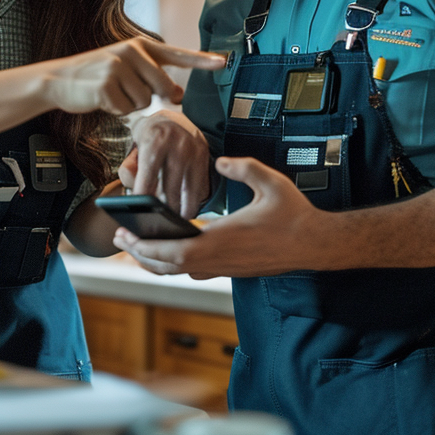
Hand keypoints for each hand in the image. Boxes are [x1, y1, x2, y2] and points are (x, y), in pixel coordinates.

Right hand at [41, 37, 225, 115]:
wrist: (59, 80)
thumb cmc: (97, 77)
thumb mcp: (127, 71)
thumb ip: (153, 78)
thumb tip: (178, 93)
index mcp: (140, 46)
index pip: (177, 54)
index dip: (202, 60)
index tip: (224, 62)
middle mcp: (131, 51)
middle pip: (163, 87)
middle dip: (150, 97)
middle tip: (125, 90)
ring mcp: (118, 66)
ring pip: (144, 102)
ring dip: (128, 105)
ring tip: (110, 92)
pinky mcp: (106, 84)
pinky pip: (125, 110)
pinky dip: (115, 110)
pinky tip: (101, 98)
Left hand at [112, 156, 319, 278]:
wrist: (315, 244)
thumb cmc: (294, 214)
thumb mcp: (270, 182)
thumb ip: (242, 167)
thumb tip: (219, 161)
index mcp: (221, 240)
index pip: (172, 251)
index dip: (145, 247)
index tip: (125, 236)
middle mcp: (218, 260)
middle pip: (167, 266)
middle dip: (139, 253)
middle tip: (120, 238)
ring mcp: (224, 269)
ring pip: (179, 272)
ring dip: (155, 260)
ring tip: (137, 244)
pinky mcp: (230, 271)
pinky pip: (193, 271)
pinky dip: (174, 263)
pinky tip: (170, 247)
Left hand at [119, 110, 210, 217]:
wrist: (172, 120)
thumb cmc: (149, 141)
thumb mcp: (133, 150)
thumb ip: (128, 171)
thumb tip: (138, 195)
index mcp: (155, 140)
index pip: (149, 176)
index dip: (144, 199)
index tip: (143, 215)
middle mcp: (177, 144)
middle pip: (171, 188)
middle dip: (165, 210)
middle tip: (160, 225)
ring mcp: (194, 150)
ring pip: (189, 191)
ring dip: (182, 210)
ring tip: (175, 223)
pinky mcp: (206, 157)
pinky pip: (201, 187)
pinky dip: (194, 201)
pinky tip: (186, 211)